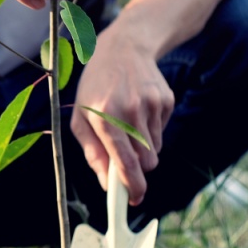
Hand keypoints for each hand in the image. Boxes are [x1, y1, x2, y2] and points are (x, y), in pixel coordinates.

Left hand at [69, 33, 172, 205]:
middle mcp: (130, 111)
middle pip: (147, 162)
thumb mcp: (82, 117)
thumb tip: (106, 183)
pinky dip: (151, 130)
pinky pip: (162, 132)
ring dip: (143, 148)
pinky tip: (139, 110)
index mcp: (105, 116)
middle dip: (138, 168)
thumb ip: (93, 153)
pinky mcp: (166, 100)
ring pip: (155, 150)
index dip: (131, 185)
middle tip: (126, 158)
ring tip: (128, 125)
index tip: (134, 199)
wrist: (123, 48)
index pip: (125, 161)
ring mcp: (151, 104)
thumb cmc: (95, 87)